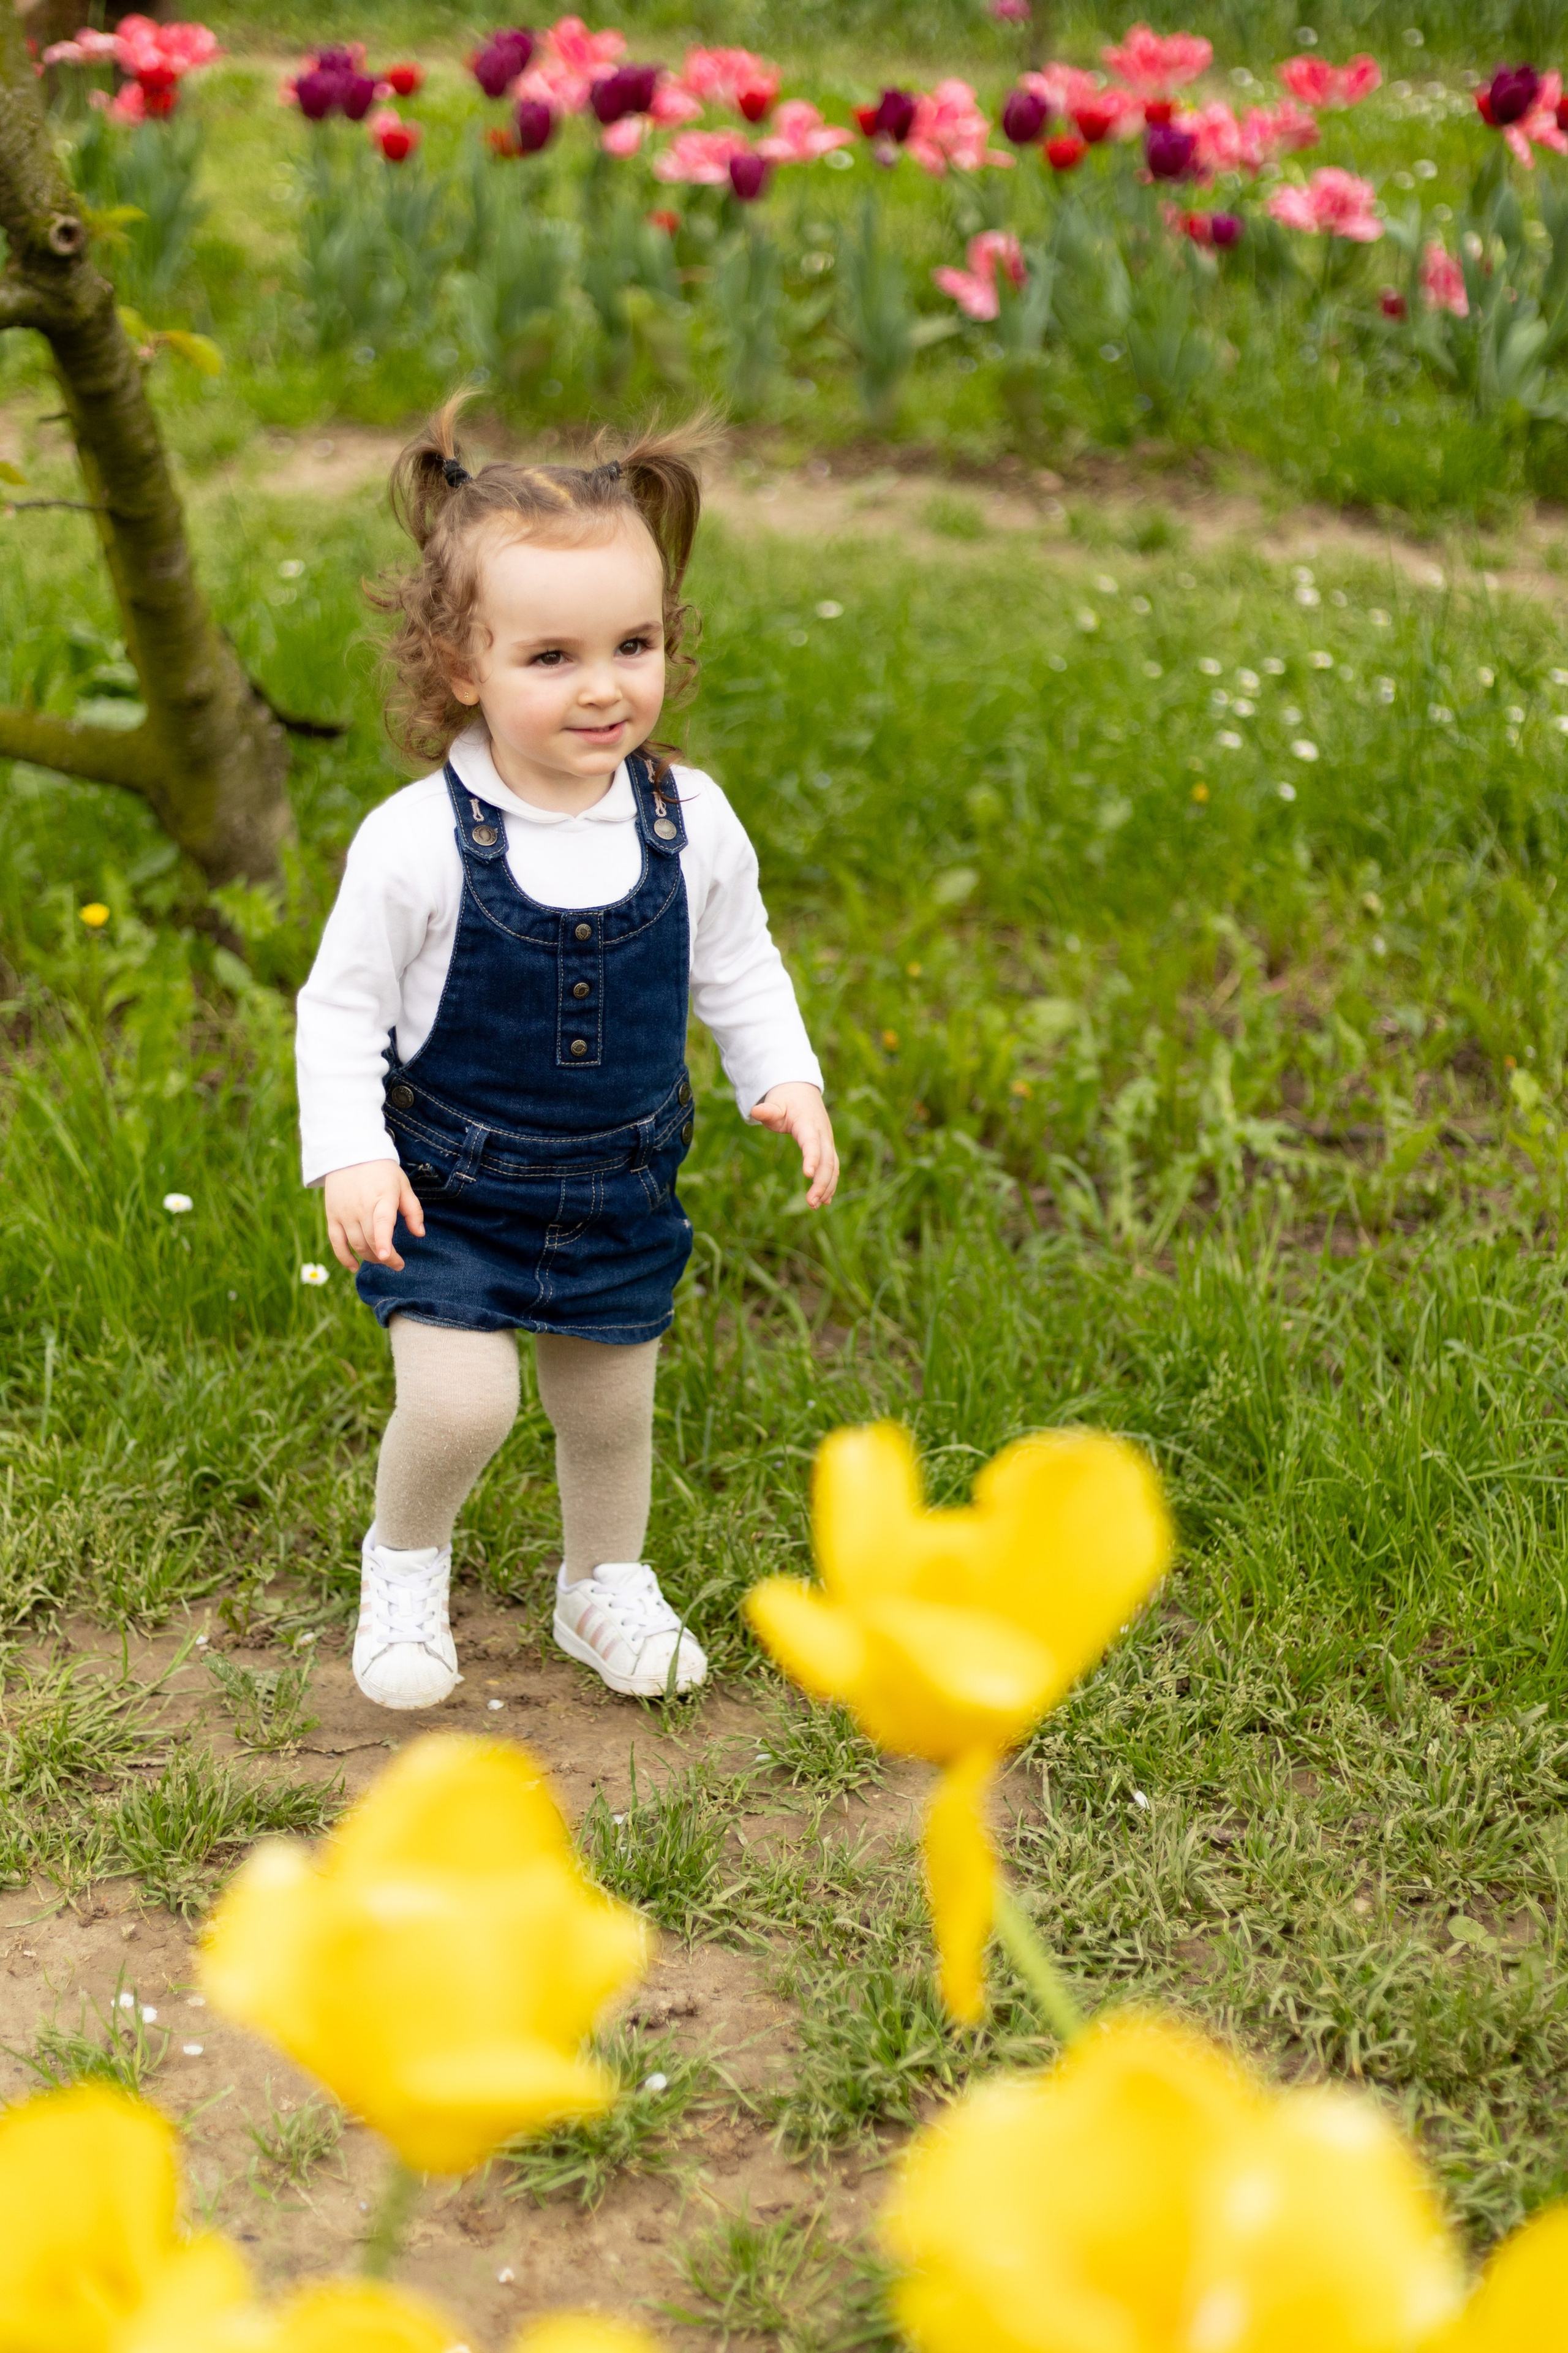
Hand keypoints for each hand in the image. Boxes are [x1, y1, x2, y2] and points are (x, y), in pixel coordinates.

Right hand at [323, 1159, 424, 1272]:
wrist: (349, 1153)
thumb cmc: (382, 1172)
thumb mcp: (402, 1185)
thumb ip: (413, 1210)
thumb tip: (420, 1234)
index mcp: (382, 1197)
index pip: (381, 1222)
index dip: (384, 1242)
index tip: (387, 1257)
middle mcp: (361, 1207)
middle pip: (371, 1241)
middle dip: (386, 1257)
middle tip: (397, 1263)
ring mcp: (345, 1213)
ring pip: (356, 1245)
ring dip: (370, 1258)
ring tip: (382, 1259)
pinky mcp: (332, 1216)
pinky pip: (336, 1243)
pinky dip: (344, 1258)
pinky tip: (354, 1267)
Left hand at [749, 1082, 838, 1207]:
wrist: (802, 1091)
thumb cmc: (785, 1100)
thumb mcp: (775, 1104)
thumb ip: (767, 1110)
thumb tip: (755, 1111)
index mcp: (808, 1124)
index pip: (811, 1143)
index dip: (812, 1158)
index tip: (807, 1174)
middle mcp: (822, 1134)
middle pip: (828, 1161)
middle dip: (821, 1183)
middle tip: (810, 1203)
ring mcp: (827, 1141)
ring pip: (833, 1167)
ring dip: (827, 1187)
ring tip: (814, 1205)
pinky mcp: (827, 1148)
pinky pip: (833, 1167)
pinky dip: (830, 1183)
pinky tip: (825, 1201)